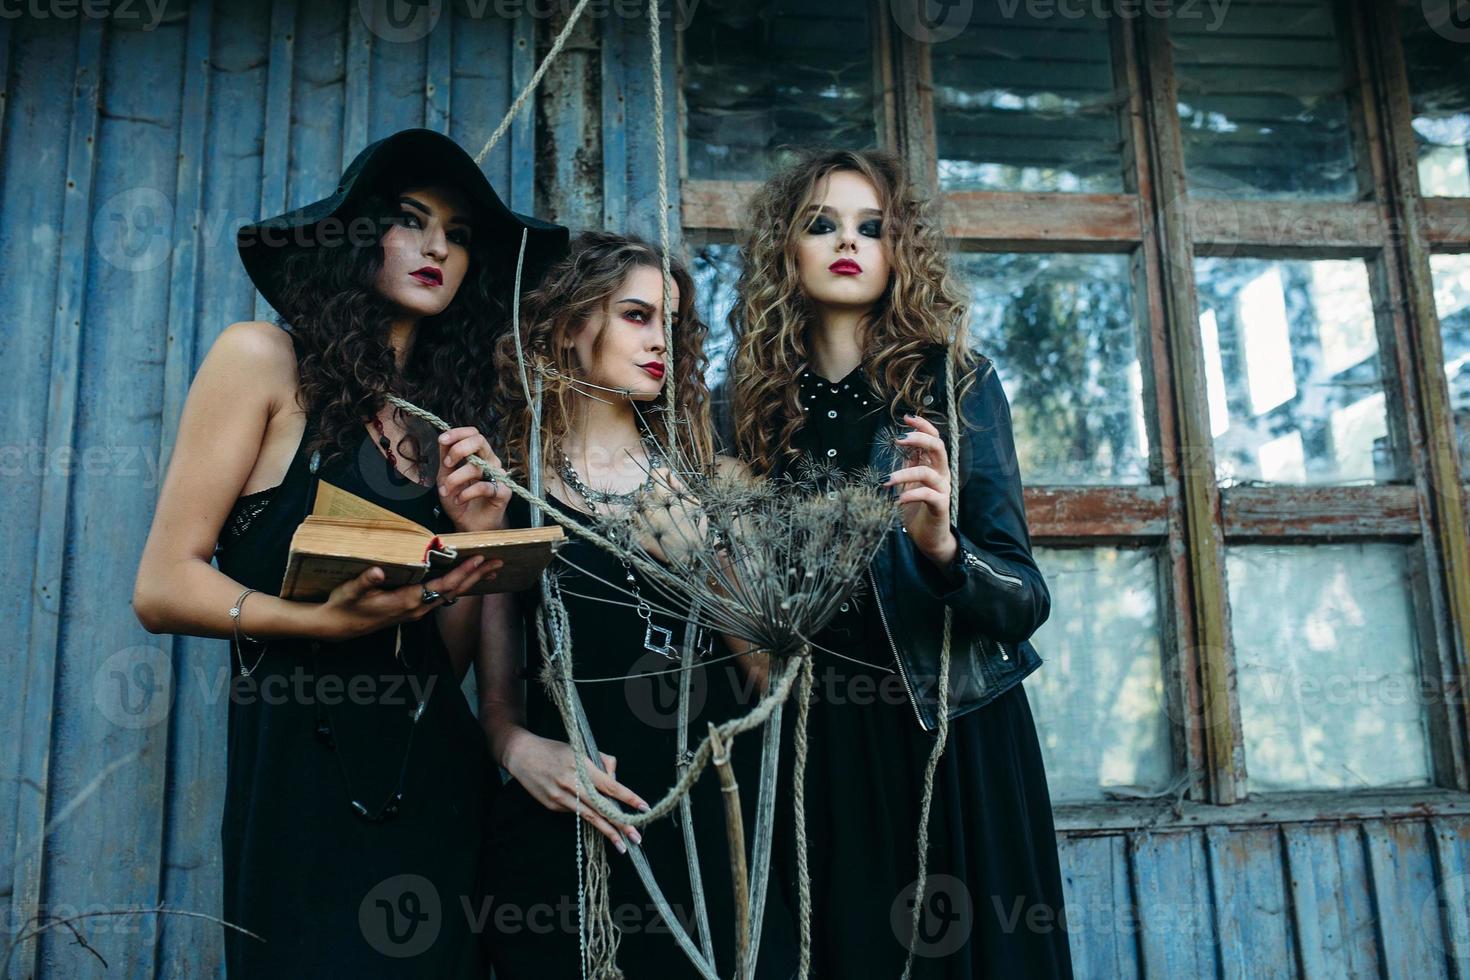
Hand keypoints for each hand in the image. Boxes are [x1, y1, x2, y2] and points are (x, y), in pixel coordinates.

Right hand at [316, 556, 502, 640]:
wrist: (337, 627)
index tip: (478, 560)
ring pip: (450, 594)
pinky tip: (465, 579)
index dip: (461, 573)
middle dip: (476, 576)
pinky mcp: (413, 609)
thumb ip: (365, 581)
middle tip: (497, 562)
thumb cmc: (344, 606)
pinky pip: (441, 596)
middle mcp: (416, 608)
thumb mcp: (350, 591)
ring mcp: (416, 610)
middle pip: (454, 591)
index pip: (441, 586)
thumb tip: (377, 571)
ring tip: (489, 569)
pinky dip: (457, 585)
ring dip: (470, 581)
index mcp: (406, 601)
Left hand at [436, 427, 511, 532]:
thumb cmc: (459, 499)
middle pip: (479, 441)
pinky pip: (484, 487)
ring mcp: (498, 476)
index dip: (457, 433)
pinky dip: (466, 493)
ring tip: (446, 491)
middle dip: (458, 450)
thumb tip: (441, 439)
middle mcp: (490, 461)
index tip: (441, 440)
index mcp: (478, 454)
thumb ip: (445, 458)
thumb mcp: (445, 476)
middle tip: (447, 464)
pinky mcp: (503, 492)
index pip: (473, 433)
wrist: (469, 524)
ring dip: (455, 478)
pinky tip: (459, 500)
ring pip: (477, 466)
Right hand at [501, 729, 650, 852]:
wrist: (522, 755)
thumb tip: (616, 781)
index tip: (644, 808)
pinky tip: (594, 819)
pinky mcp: (552, 806)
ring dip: (607, 832)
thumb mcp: (580, 749)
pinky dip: (587, 815)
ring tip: (622, 846)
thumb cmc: (555, 750)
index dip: (628, 798)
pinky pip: (576, 812)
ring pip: (589, 817)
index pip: (610, 785)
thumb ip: (601, 762)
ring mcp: (560, 797)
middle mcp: (571, 783)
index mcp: (581, 766)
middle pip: (601, 807)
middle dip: (621, 824)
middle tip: (637, 837)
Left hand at [636, 467, 708, 564]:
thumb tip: (671, 478)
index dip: (661, 474)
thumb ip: (682, 489)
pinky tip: (651, 530)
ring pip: (637, 507)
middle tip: (663, 507)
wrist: (689, 560)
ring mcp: (642, 521)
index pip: (656, 474)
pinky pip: (633, 523)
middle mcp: (650, 506)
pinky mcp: (637, 534)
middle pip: (644, 491)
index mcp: (665, 496)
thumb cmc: (696, 532)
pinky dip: (639, 524)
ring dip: (645, 510)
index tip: (665, 479)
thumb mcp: (696, 507)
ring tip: (657, 521)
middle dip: (653, 497)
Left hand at [882, 414, 957, 566]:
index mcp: (934, 466)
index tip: (906, 418)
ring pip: (927, 472)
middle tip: (899, 439)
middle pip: (938, 447)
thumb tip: (902, 441)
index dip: (923, 426)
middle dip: (920, 439)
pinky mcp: (941, 506)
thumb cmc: (917, 509)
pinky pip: (927, 495)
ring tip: (886, 480)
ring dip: (904, 473)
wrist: (929, 538)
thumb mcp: (909, 482)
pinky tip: (897, 500)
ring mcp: (943, 489)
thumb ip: (909, 463)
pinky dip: (910, 495)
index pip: (934, 438)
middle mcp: (941, 474)